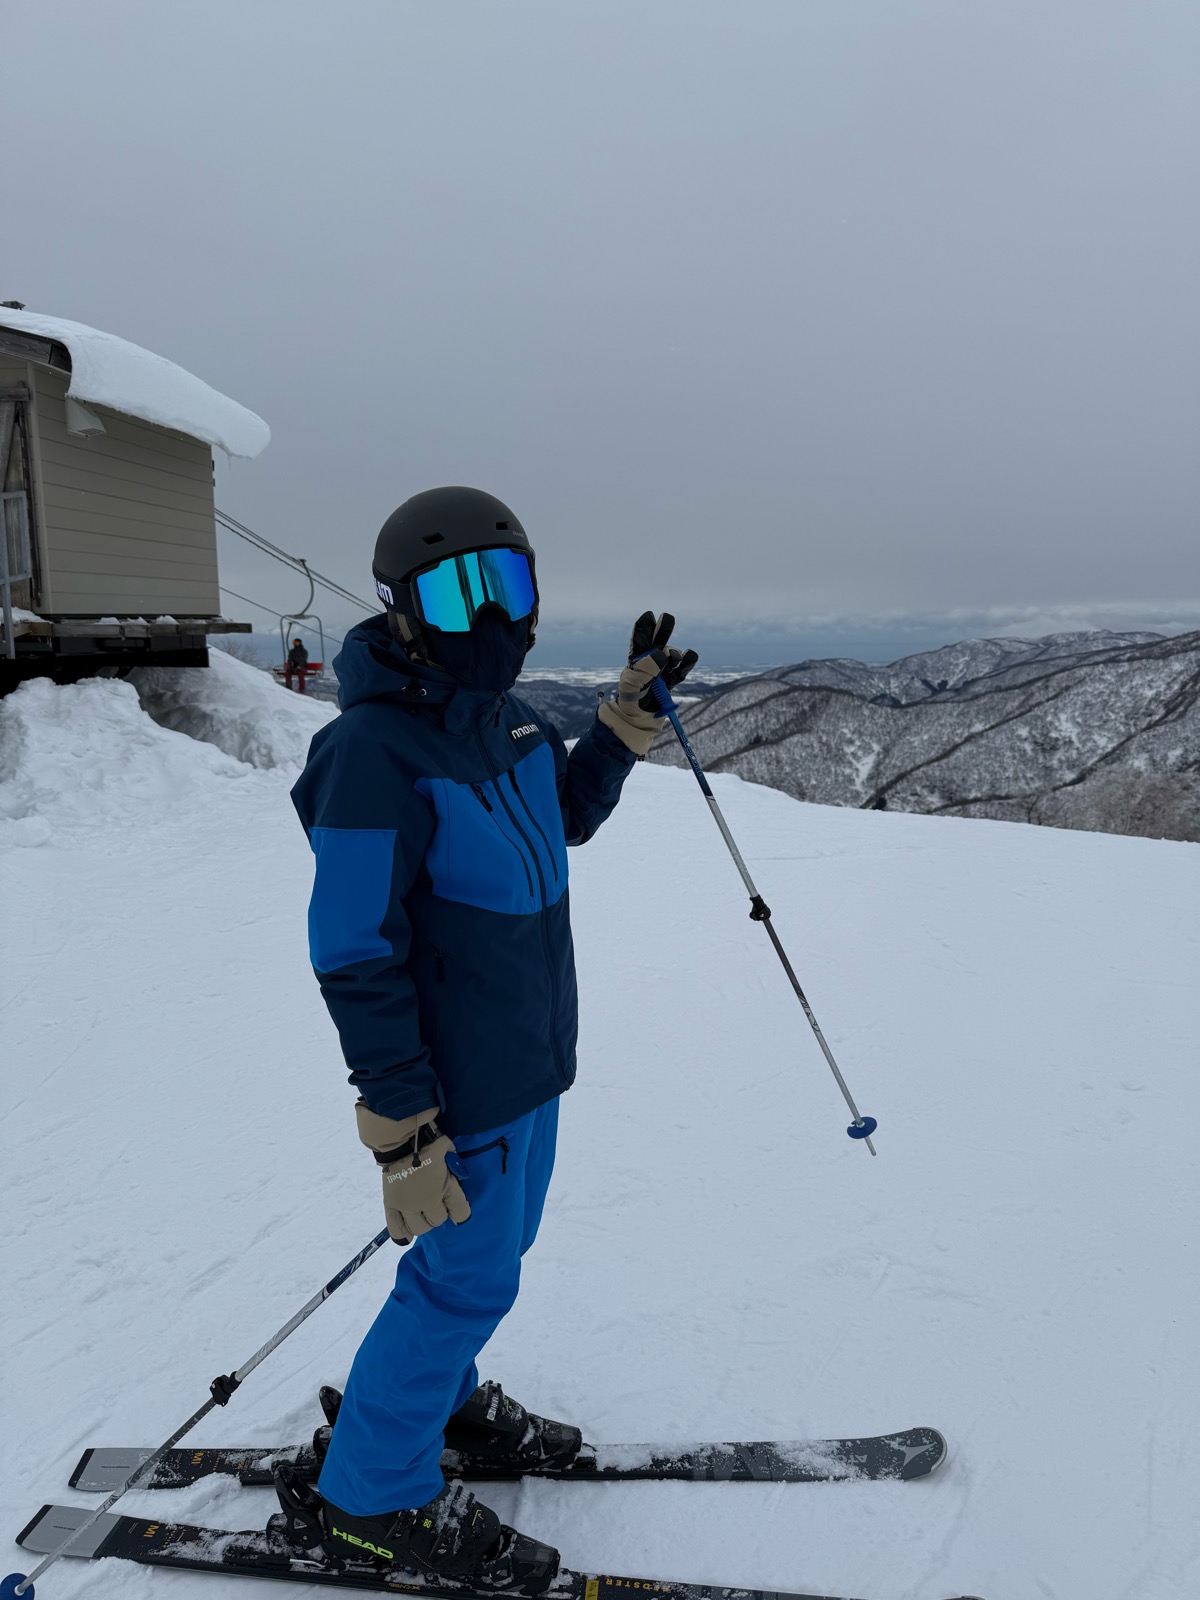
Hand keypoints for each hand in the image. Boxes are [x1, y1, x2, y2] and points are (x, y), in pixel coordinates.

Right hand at [355, 1101, 470, 1243]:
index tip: (457, 1209)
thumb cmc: (426, 1140)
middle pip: (438, 1221)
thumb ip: (454, 1160)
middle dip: (438, 1213)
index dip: (461, 1212)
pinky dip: (402, 1233)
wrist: (398, 1139)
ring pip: (420, 1228)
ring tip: (420, 1213)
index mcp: (446, 1187)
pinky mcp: (392, 1205)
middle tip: (434, 1204)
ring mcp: (409, 1205)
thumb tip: (456, 1166)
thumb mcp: (447, 1148)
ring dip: (422, 1222)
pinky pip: (397, 1228)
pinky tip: (406, 1233)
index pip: (461, 1213)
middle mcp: (428, 1200)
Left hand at [597, 612, 698, 755]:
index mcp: (635, 661)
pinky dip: (687, 662)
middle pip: (657, 642)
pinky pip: (682, 669)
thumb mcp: (632, 686)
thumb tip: (662, 654)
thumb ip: (645, 669)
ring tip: (672, 659)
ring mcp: (662, 672)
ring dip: (674, 653)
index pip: (640, 641)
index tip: (649, 616)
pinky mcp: (671, 682)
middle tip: (667, 618)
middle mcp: (649, 663)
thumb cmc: (630, 702)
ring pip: (672, 655)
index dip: (644, 627)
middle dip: (662, 630)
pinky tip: (688, 656)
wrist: (638, 723)